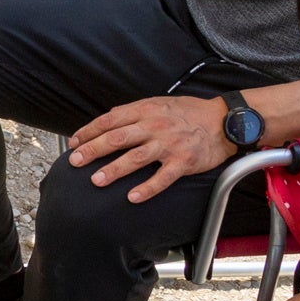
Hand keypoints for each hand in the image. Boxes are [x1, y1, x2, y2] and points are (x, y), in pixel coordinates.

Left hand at [66, 93, 234, 201]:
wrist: (225, 120)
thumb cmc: (191, 112)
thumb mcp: (161, 103)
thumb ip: (135, 111)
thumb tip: (110, 118)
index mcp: (146, 110)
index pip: (111, 120)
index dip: (90, 131)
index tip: (74, 142)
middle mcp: (155, 126)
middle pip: (118, 138)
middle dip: (93, 150)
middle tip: (75, 162)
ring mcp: (169, 144)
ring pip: (135, 158)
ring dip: (114, 170)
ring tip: (96, 180)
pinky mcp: (183, 162)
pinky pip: (162, 178)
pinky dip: (147, 188)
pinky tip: (132, 197)